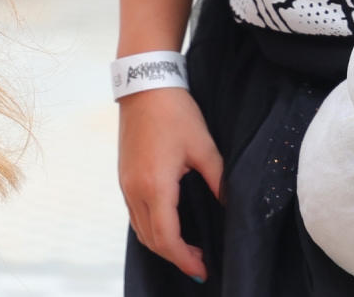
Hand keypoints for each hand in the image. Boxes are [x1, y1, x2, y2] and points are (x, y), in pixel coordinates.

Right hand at [119, 87, 224, 280]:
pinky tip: (169, 226)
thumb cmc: (174, 111)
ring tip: (186, 250)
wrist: (144, 84)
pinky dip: (151, 228)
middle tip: (200, 263)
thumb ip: (218, 179)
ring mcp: (125, 183)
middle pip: (151, 240)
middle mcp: (134, 190)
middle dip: (175, 257)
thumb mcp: (203, 145)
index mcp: (155, 185)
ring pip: (139, 230)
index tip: (203, 269)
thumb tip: (230, 205)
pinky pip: (134, 214)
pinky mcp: (123, 176)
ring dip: (161, 244)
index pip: (167, 238)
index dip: (185, 259)